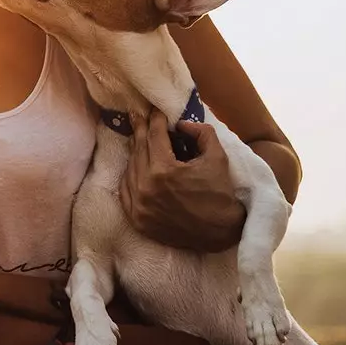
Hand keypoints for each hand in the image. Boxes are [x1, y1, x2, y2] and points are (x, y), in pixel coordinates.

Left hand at [119, 110, 245, 251]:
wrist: (219, 234)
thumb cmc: (219, 194)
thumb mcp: (217, 157)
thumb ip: (201, 133)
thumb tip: (181, 124)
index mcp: (164, 171)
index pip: (154, 137)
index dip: (155, 120)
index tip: (155, 110)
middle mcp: (146, 187)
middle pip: (139, 150)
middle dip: (141, 130)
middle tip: (137, 115)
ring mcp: (138, 205)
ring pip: (130, 169)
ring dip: (135, 151)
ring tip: (139, 138)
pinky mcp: (136, 219)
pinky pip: (125, 190)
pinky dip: (129, 175)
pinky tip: (135, 165)